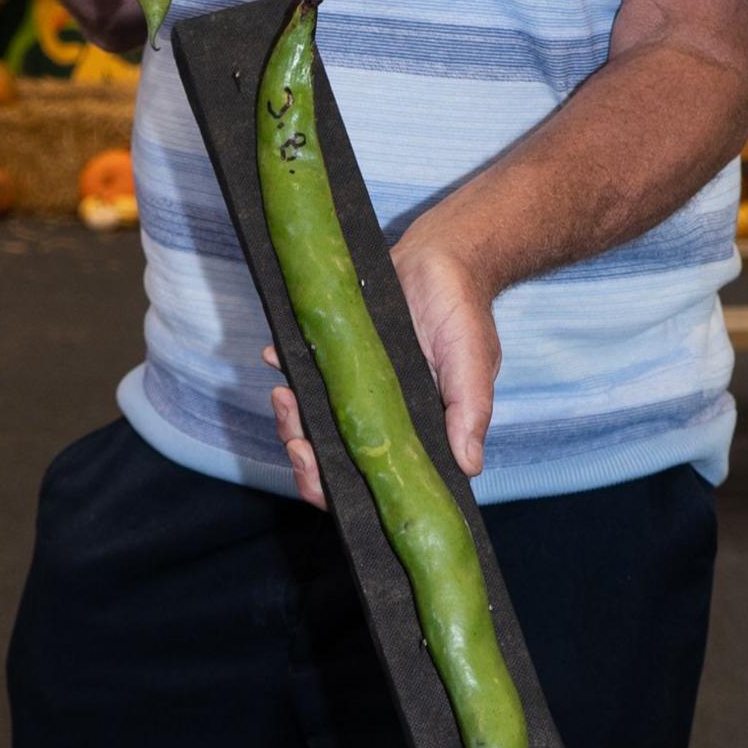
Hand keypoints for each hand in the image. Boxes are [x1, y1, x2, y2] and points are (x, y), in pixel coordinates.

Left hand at [264, 225, 501, 512]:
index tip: (323, 475)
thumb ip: (470, 412)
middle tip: (297, 441)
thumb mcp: (473, 364)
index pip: (377, 479)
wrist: (441, 256)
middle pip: (335, 457)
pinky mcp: (337, 354)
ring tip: (283, 396)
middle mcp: (381, 416)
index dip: (345, 490)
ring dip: (290, 418)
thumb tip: (468, 467)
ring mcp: (355, 387)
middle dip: (307, 460)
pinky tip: (275, 356)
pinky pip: (304, 368)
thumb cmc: (464, 314)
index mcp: (416, 432)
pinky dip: (285, 365)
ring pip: (314, 419)